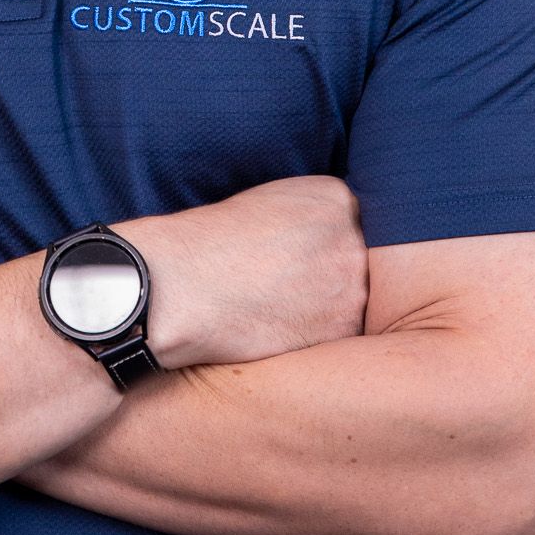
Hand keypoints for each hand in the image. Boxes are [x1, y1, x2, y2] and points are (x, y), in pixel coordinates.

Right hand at [122, 175, 367, 368]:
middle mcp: (353, 239)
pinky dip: (315, 337)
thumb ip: (310, 212)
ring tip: (276, 307)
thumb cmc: (208, 244)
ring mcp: (352, 288)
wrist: (177, 290)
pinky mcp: (342, 332)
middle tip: (284, 284)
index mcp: (335, 197)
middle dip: (327, 274)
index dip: (318, 243)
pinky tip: (278, 328)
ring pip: (351, 300)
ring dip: (325, 308)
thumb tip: (330, 236)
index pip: (350, 222)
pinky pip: (340, 336)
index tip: (291, 255)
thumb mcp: (266, 200)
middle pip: (357, 261)